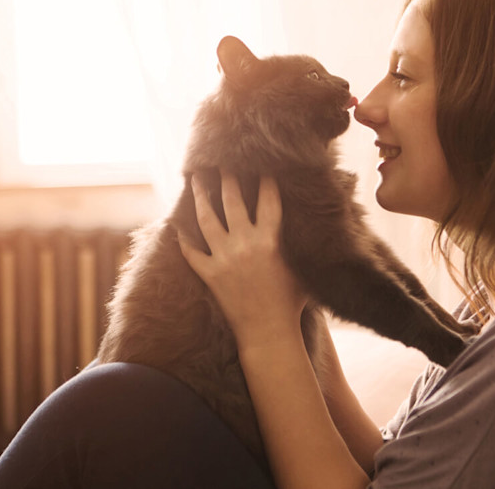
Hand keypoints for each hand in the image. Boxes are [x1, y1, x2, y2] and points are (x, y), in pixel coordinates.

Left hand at [179, 171, 307, 350]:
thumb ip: (301, 245)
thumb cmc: (292, 304)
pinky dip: (183, 240)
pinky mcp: (210, 275)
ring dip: (201, 197)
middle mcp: (245, 244)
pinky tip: (177, 227)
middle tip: (223, 162)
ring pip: (207, 220)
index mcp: (270, 240)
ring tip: (197, 181)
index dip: (266, 180)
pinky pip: (191, 252)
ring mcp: (224, 259)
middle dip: (228, 178)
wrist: (269, 333)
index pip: (268, 200)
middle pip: (233, 201)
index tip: (262, 164)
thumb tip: (317, 227)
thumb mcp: (302, 269)